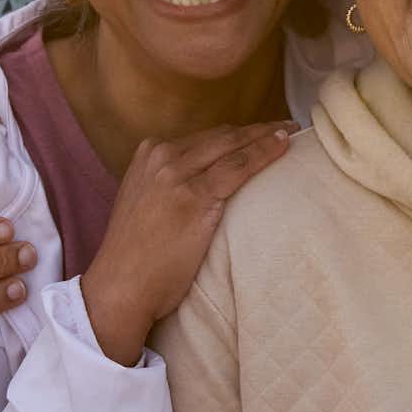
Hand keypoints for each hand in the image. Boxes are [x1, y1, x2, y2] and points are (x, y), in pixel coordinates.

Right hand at [79, 122, 294, 364]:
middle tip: (285, 125)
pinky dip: (265, 152)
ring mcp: (176, 174)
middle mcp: (161, 157)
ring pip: (233, 146)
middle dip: (256, 129)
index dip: (237, 133)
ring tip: (291, 132)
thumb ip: (168, 185)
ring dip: (266, 135)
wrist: (120, 286)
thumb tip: (202, 183)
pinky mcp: (194, 197)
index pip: (204, 137)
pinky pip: (239, 167)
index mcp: (148, 155)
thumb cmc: (136, 257)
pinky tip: (283, 146)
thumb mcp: (145, 204)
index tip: (260, 130)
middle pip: (221, 136)